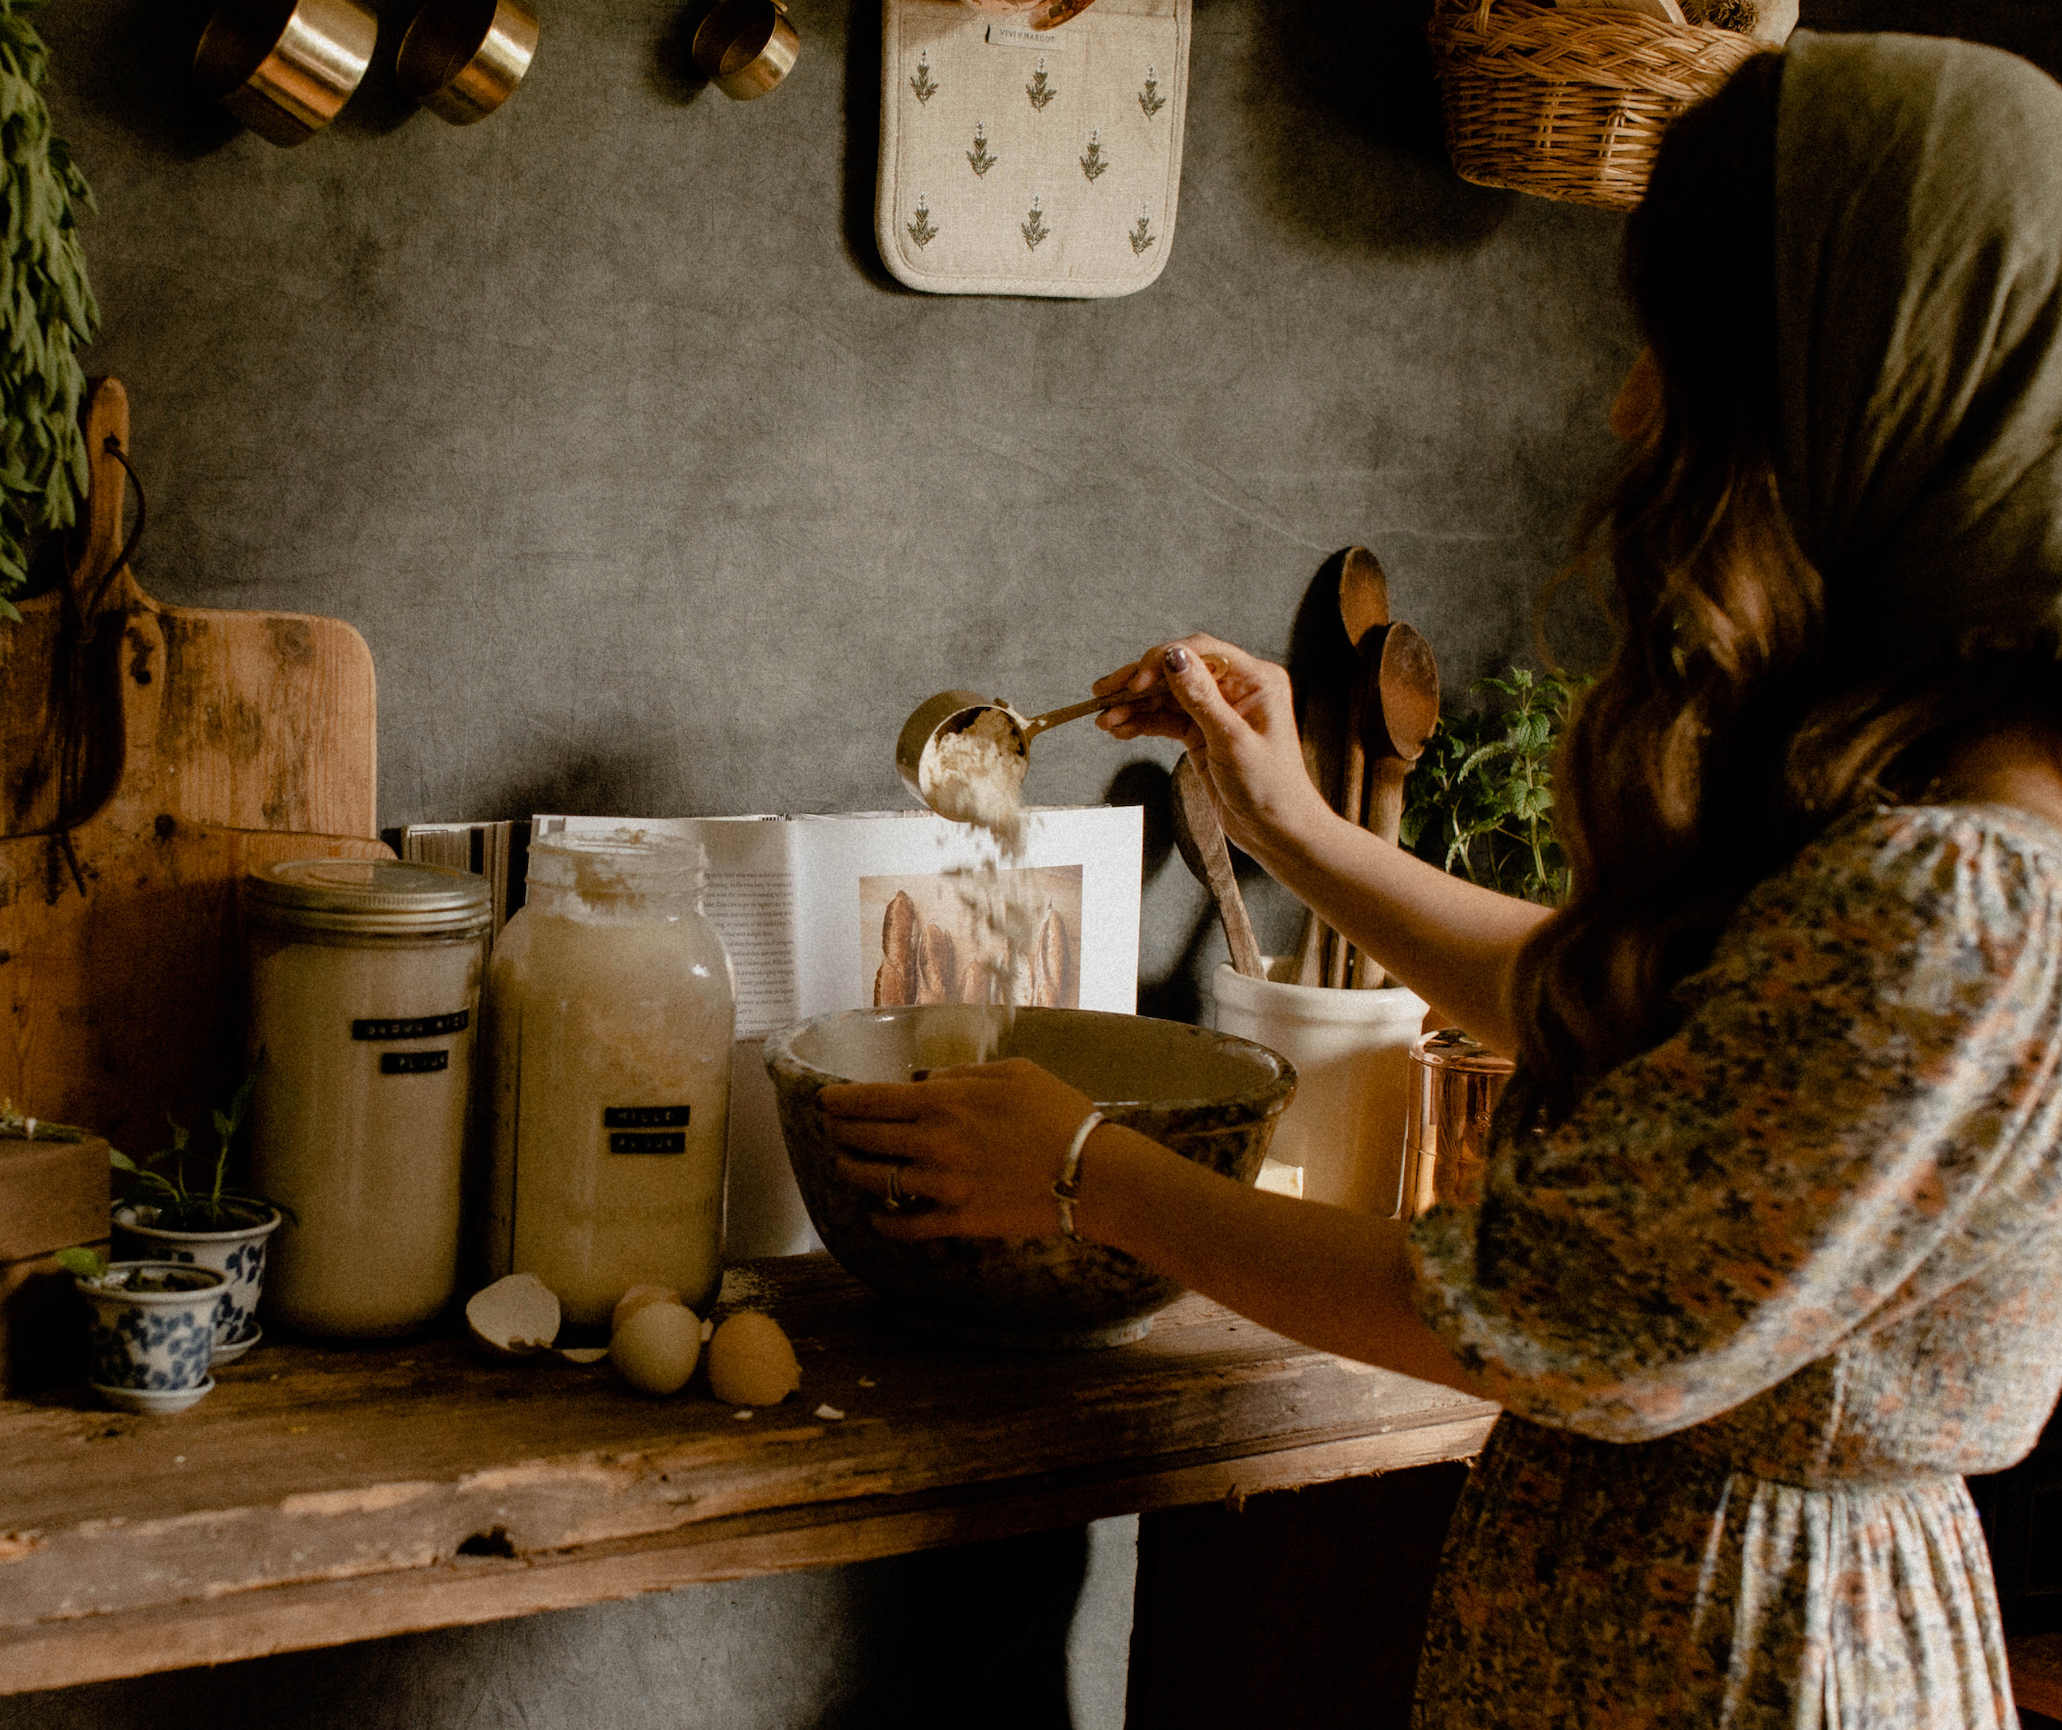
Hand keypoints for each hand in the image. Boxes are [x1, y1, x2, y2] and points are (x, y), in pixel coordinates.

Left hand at [821, 1058, 1096, 1240]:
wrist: (1092, 1173)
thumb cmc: (1059, 1114)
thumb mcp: (1014, 1072)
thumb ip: (961, 1074)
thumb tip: (925, 1082)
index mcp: (944, 1101)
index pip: (871, 1100)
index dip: (840, 1100)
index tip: (825, 1100)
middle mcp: (933, 1143)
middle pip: (865, 1138)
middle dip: (841, 1132)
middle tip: (834, 1129)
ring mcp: (942, 1186)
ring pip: (876, 1181)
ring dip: (853, 1170)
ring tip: (846, 1164)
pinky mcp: (958, 1220)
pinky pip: (905, 1225)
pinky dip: (884, 1222)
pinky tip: (876, 1216)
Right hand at [1093, 635, 1328, 862]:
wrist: (1277, 832)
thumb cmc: (1271, 789)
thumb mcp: (1232, 741)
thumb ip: (1201, 698)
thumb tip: (1174, 657)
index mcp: (1256, 680)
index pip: (1202, 653)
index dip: (1164, 661)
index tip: (1136, 682)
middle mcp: (1237, 690)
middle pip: (1179, 672)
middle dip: (1139, 682)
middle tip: (1103, 692)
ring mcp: (1218, 711)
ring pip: (1167, 697)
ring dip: (1134, 706)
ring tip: (1104, 718)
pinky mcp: (1203, 734)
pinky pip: (1167, 720)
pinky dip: (1142, 722)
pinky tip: (1120, 728)